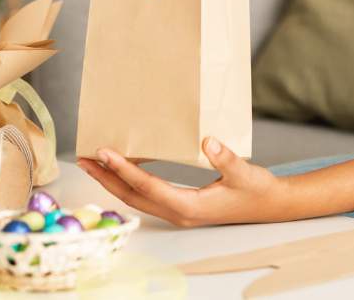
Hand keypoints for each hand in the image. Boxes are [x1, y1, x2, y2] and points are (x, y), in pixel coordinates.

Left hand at [78, 137, 287, 227]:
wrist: (271, 206)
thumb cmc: (257, 190)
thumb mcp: (245, 173)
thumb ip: (226, 159)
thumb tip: (208, 142)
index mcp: (189, 206)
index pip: (148, 186)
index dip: (124, 170)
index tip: (104, 153)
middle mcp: (178, 212)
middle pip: (133, 196)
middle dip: (106, 178)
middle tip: (83, 158)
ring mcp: (178, 211)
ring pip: (137, 197)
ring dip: (114, 180)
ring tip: (94, 162)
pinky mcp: (182, 206)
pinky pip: (148, 194)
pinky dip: (130, 181)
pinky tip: (125, 166)